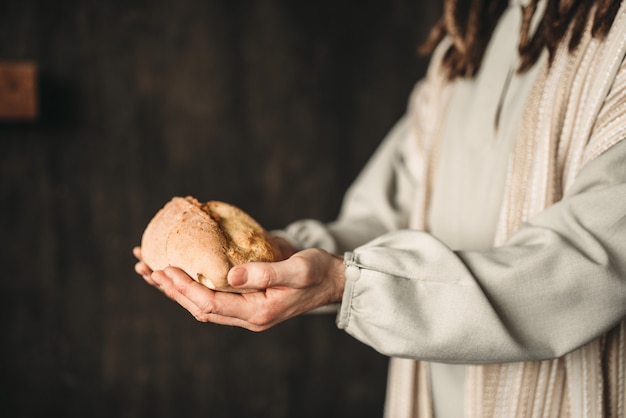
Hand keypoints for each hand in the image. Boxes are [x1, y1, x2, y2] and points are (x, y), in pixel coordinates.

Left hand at [132, 246, 344, 330]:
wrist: (332, 282)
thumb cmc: (317, 272)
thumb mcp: (297, 269)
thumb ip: (266, 273)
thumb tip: (230, 275)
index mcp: (257, 313)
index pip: (210, 303)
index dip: (184, 287)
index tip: (163, 268)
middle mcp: (247, 318)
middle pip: (198, 307)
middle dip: (169, 288)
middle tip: (144, 267)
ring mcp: (246, 313)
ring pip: (201, 305)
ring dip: (175, 289)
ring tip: (151, 270)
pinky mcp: (247, 304)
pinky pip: (211, 299)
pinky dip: (192, 287)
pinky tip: (180, 275)